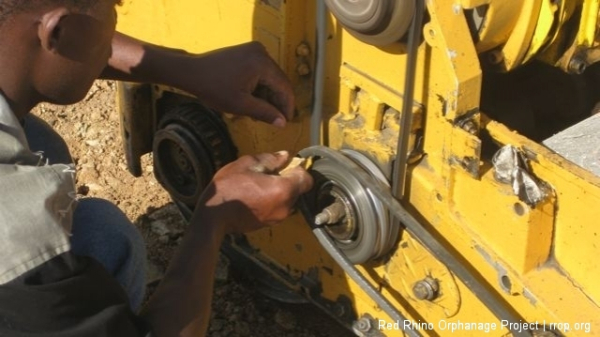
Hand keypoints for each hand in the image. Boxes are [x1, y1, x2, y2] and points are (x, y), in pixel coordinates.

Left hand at [175, 42, 294, 126]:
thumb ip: (265, 113)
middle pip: (278, 81)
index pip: (284, 86)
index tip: (286, 121)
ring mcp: (254, 50)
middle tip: (273, 120)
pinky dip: (259, 85)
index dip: (287, 105)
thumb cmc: (213, 88)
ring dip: (267, 95)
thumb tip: (283, 122)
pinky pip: (260, 71)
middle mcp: (262, 52)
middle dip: (276, 101)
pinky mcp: (247, 52)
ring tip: (259, 113)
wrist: (191, 71)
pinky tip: (252, 99)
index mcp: (262, 63)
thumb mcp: (240, 105)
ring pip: (269, 77)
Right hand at [195, 151, 312, 233]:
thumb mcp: (247, 164)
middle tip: (268, 174)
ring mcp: (278, 218)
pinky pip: (278, 209)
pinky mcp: (269, 224)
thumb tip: (284, 156)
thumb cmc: (229, 188)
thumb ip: (270, 159)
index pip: (307, 179)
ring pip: (288, 200)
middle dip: (288, 180)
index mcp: (283, 189)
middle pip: (298, 190)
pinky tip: (255, 197)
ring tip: (259, 186)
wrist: (214, 216)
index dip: (299, 170)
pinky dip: (272, 202)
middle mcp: (286, 206)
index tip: (286, 165)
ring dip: (280, 192)